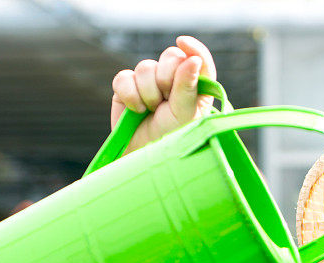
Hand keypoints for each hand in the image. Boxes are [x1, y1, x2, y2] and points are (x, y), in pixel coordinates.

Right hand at [110, 35, 217, 152]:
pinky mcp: (127, 88)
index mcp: (195, 88)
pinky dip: (129, 94)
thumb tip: (193, 59)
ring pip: (146, 67)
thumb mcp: (185, 115)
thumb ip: (188, 87)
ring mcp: (150, 83)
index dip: (193, 49)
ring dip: (148, 92)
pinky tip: (135, 110)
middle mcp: (174, 82)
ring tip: (151, 112)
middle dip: (167, 78)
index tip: (183, 43)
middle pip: (171, 57)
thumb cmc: (171, 140)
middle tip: (166, 101)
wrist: (144, 157)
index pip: (199, 60)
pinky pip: (124, 77)